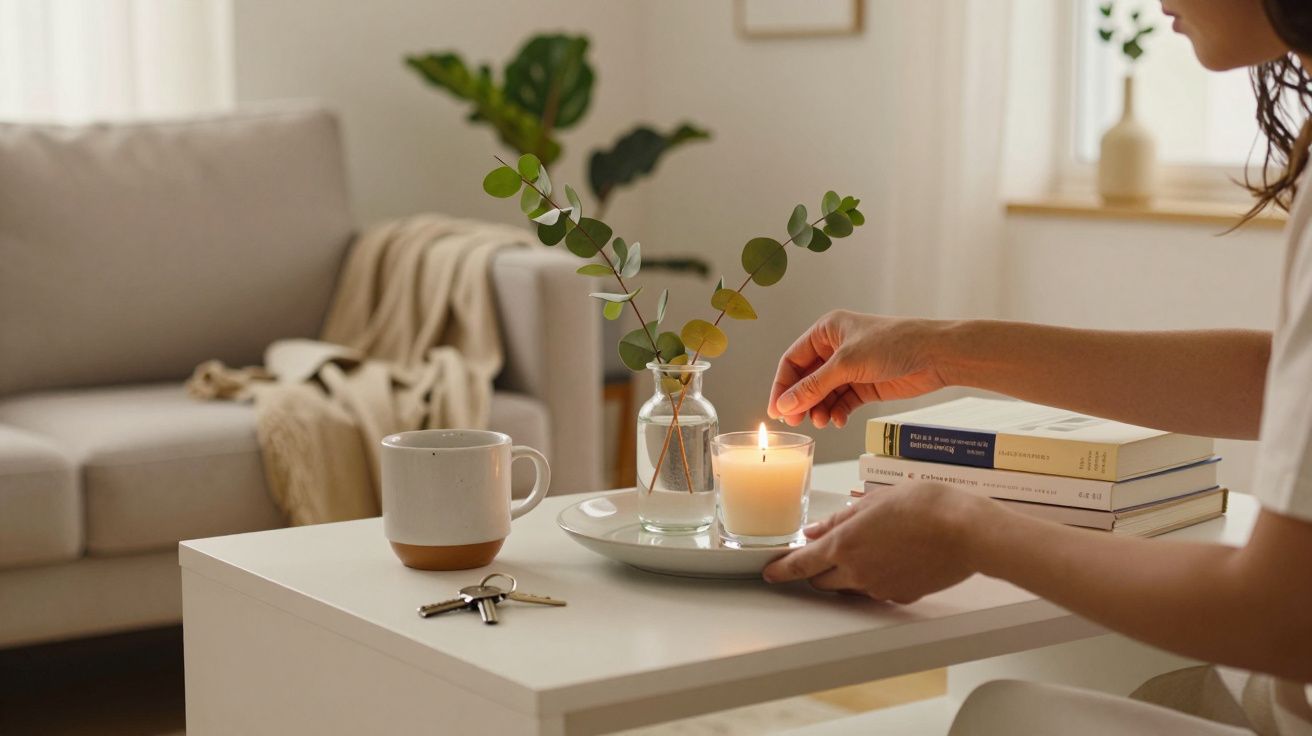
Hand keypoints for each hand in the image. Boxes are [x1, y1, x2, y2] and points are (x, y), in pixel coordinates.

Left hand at [762, 482, 988, 602]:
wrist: (967, 531)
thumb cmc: (925, 506)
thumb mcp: (875, 500)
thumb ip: (841, 519)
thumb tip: (816, 531)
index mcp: (844, 545)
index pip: (800, 565)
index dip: (781, 570)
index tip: (770, 572)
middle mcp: (857, 572)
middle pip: (821, 580)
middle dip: (817, 568)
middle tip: (826, 550)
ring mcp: (880, 588)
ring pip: (850, 586)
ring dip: (847, 572)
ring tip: (870, 546)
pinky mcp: (902, 595)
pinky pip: (877, 589)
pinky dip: (876, 576)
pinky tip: (894, 556)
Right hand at [768, 310, 951, 427]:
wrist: (935, 355)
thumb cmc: (894, 344)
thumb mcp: (847, 364)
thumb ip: (814, 386)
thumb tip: (785, 404)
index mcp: (826, 331)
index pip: (792, 360)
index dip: (782, 385)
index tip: (776, 410)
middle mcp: (835, 349)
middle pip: (806, 379)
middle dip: (801, 400)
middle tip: (795, 421)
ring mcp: (850, 368)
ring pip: (823, 394)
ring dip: (819, 409)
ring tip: (821, 422)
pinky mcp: (864, 385)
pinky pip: (841, 402)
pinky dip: (837, 412)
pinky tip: (837, 420)